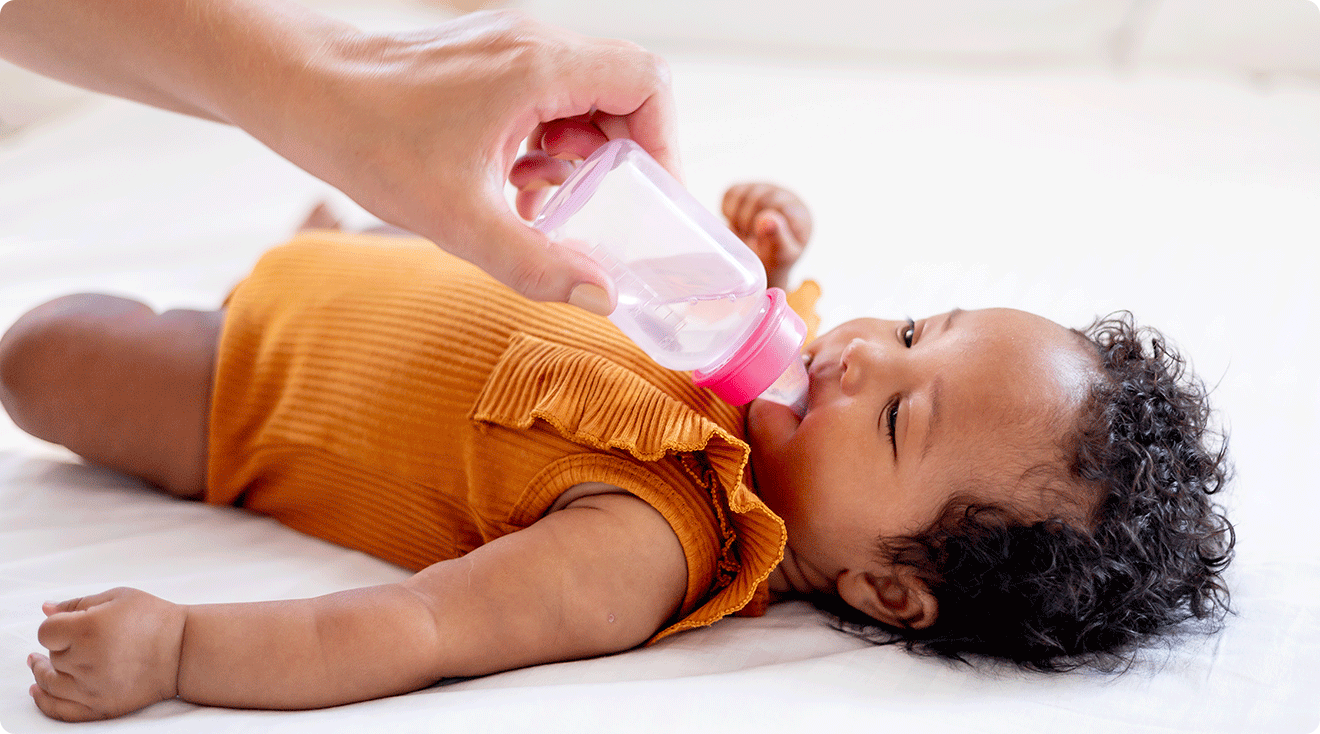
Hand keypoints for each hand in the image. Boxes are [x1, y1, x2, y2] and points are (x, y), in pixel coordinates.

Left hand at [28, 588, 185, 720]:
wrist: (185, 650)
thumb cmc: (155, 619)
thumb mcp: (118, 598)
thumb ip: (78, 603)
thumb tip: (46, 610)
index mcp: (89, 628)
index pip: (46, 632)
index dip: (55, 627)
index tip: (67, 625)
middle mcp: (86, 660)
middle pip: (51, 656)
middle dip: (60, 646)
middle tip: (79, 640)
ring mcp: (91, 687)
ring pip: (48, 683)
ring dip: (44, 672)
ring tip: (42, 664)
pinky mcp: (100, 706)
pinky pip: (60, 710)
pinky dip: (44, 701)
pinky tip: (38, 690)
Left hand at [256, 10, 678, 314]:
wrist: (301, 92)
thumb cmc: (369, 140)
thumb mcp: (458, 219)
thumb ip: (536, 263)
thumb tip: (603, 297)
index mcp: (539, 68)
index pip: (647, 83)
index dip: (665, 142)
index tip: (654, 196)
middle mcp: (532, 46)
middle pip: (624, 90)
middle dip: (626, 156)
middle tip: (610, 212)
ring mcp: (509, 51)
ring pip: (585, 97)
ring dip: (585, 154)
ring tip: (553, 204)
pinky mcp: (488, 66)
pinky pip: (547, 101)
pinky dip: (550, 145)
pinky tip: (518, 188)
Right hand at [721, 183, 812, 288]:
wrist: (761, 259)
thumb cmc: (775, 257)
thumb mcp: (781, 256)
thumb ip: (777, 239)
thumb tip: (767, 218)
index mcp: (798, 213)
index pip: (778, 208)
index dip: (764, 228)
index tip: (763, 243)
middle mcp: (784, 196)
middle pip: (758, 199)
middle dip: (749, 224)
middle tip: (752, 240)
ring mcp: (765, 190)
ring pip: (743, 195)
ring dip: (737, 219)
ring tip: (746, 233)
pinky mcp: (747, 189)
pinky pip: (731, 193)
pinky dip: (728, 211)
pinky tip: (737, 223)